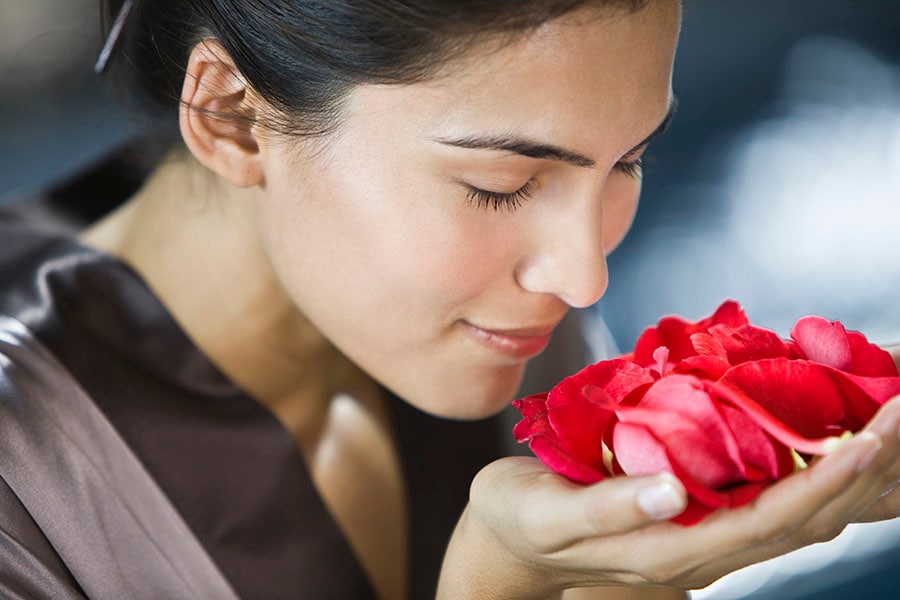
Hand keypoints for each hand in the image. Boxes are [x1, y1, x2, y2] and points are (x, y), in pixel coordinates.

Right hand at [438, 396, 899, 599]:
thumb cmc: (521, 521)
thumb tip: (673, 489)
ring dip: (855, 476)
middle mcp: (701, 550)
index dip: (825, 483)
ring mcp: (705, 537)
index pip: (768, 522)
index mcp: (670, 550)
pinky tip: (838, 442)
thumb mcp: (547, 513)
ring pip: (802, 517)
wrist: (512, 544)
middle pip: (805, 522)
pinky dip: (820, 475)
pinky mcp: (699, 516)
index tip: (870, 437)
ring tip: (895, 422)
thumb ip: (608, 507)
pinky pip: (778, 502)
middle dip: (864, 473)